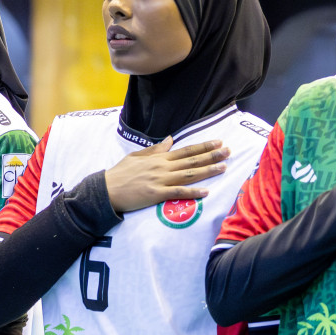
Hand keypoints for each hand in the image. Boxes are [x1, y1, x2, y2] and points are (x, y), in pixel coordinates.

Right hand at [104, 137, 228, 213]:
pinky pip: (178, 192)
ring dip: (208, 171)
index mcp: (159, 158)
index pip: (186, 150)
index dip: (203, 146)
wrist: (107, 189)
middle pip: (192, 160)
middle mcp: (163, 167)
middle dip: (212, 155)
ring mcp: (160, 180)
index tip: (218, 142)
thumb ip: (155, 149)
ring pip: (189, 174)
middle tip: (228, 151)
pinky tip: (206, 191)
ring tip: (224, 167)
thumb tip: (170, 140)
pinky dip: (193, 192)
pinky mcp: (156, 194)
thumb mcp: (137, 156)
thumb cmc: (120, 173)